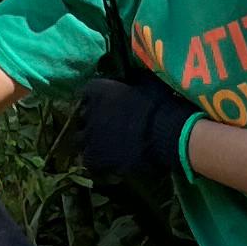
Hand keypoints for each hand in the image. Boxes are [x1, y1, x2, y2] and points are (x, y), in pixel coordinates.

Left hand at [77, 71, 194, 179]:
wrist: (165, 134)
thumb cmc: (159, 105)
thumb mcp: (145, 84)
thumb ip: (132, 84)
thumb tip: (133, 81)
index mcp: (98, 89)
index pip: (87, 93)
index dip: (96, 101)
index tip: (106, 105)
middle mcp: (88, 111)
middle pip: (82, 117)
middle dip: (91, 121)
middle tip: (106, 128)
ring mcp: (88, 136)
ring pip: (80, 140)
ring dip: (90, 142)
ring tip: (105, 147)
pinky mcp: (93, 157)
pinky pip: (88, 161)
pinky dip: (96, 162)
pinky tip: (108, 164)